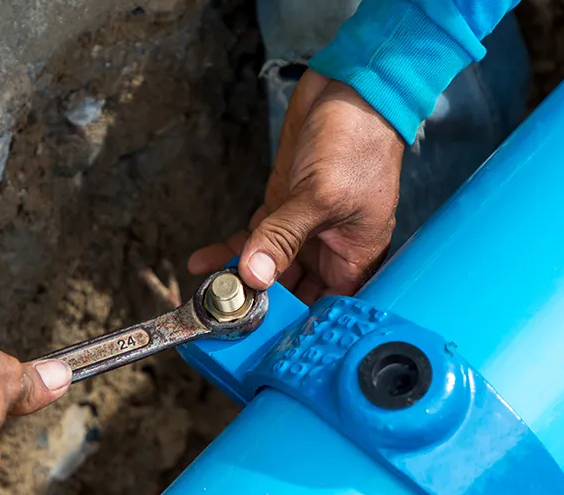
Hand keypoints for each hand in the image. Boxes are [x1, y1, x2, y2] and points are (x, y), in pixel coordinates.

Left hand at [189, 69, 404, 302]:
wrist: (351, 88)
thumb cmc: (359, 141)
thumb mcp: (321, 196)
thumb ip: (284, 237)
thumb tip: (255, 276)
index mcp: (355, 256)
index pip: (326, 307)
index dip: (299, 325)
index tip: (263, 337)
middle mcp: (330, 250)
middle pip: (293, 293)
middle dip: (260, 306)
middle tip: (224, 319)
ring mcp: (303, 229)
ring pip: (267, 268)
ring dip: (237, 280)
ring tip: (206, 296)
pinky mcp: (282, 208)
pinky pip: (253, 239)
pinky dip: (229, 251)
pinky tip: (204, 264)